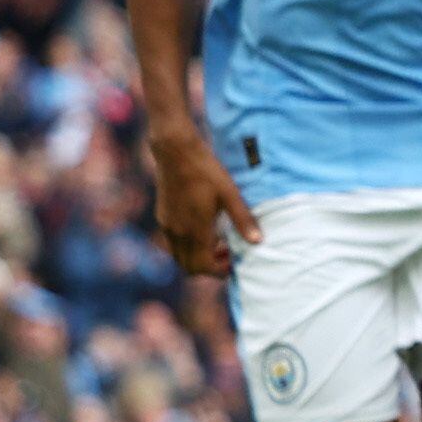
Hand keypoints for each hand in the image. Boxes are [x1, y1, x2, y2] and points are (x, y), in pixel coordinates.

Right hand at [149, 126, 259, 275]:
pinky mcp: (163, 217)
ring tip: (217, 240)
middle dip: (209, 267)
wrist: (175, 151)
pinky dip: (188, 246)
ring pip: (180, 257)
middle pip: (189, 268)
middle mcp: (178, 233)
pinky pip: (174, 244)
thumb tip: (258, 241)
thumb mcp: (229, 194)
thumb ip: (243, 219)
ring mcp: (168, 226)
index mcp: (195, 230)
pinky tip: (203, 228)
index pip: (203, 267)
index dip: (219, 271)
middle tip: (227, 253)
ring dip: (197, 257)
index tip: (233, 261)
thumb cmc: (205, 170)